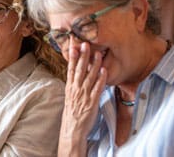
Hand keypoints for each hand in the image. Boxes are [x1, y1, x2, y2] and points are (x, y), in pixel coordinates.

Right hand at [58, 42, 106, 156]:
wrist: (73, 128)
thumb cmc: (72, 112)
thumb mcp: (70, 96)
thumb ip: (74, 84)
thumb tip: (76, 73)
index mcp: (70, 86)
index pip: (71, 68)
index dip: (73, 56)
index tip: (73, 45)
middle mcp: (76, 88)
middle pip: (79, 69)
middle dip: (83, 56)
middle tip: (85, 44)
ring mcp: (84, 94)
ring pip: (89, 76)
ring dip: (94, 64)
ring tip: (98, 53)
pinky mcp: (92, 101)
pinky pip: (97, 88)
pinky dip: (100, 79)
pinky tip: (104, 71)